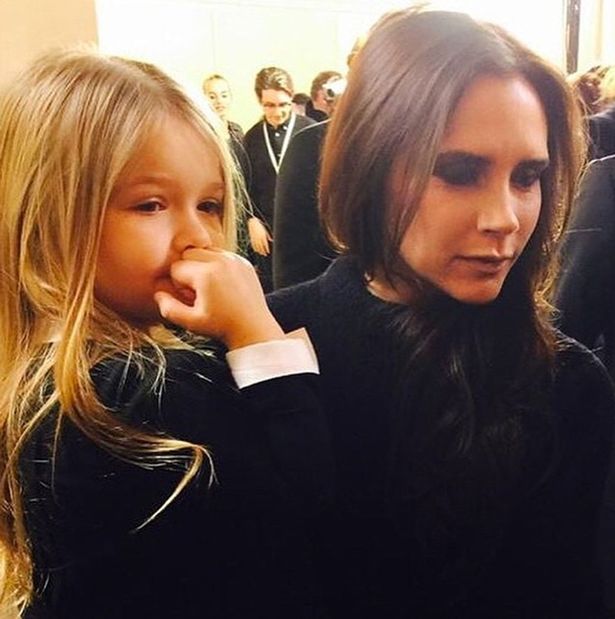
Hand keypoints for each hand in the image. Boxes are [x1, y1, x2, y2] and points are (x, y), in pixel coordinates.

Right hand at [154, 248, 283, 348]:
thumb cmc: (222, 327)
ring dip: (201, 265)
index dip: (178, 285)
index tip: (190, 298)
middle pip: (189, 254)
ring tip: (209, 287)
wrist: (253, 328)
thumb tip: (158, 294)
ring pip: (204, 251)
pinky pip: (221, 254)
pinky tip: (222, 284)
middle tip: (198, 291)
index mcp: (206, 274)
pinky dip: (217, 264)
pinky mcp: (243, 262)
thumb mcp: (191, 322)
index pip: (176, 268)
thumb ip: (169, 309)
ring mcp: (234, 260)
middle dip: (188, 270)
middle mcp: (221, 261)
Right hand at [248, 217, 271, 255]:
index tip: (268, 252)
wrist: (253, 223)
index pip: (265, 244)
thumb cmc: (260, 226)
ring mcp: (254, 238)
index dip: (266, 249)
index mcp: (263, 236)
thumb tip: (271, 240)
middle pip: (261, 247)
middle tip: (265, 254)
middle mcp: (258, 238)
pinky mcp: (251, 238)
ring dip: (259, 251)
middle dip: (263, 251)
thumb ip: (268, 236)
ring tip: (261, 254)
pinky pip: (253, 244)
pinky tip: (256, 251)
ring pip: (257, 246)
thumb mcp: (265, 230)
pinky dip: (254, 248)